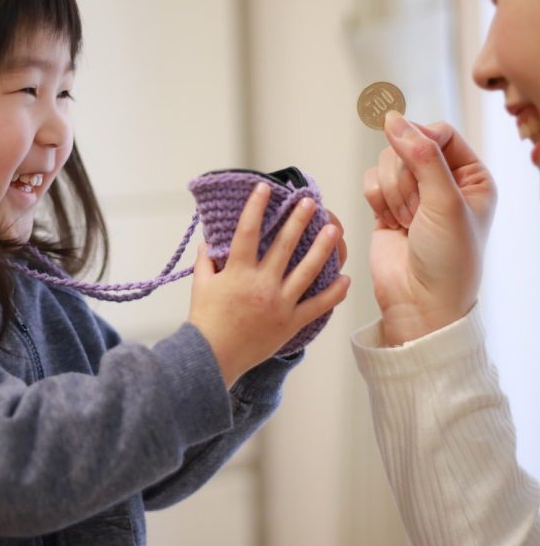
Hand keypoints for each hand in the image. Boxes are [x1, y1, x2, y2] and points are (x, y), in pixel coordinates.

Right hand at [188, 182, 349, 387]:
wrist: (214, 357)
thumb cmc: (205, 321)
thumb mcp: (201, 285)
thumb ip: (206, 261)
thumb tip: (209, 242)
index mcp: (238, 272)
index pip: (248, 231)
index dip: (256, 207)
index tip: (265, 188)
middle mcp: (261, 284)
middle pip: (284, 245)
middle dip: (298, 220)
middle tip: (310, 202)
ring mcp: (279, 303)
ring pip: (307, 271)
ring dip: (322, 248)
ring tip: (333, 230)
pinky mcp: (290, 322)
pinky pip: (317, 306)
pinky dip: (333, 294)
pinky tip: (345, 279)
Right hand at [363, 111, 496, 344]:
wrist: (420, 301)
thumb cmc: (448, 259)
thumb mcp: (444, 201)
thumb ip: (420, 155)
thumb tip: (392, 119)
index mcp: (471, 176)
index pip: (438, 133)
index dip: (419, 142)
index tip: (414, 159)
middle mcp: (442, 182)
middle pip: (406, 147)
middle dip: (404, 178)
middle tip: (417, 211)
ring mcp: (413, 194)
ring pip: (385, 163)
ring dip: (391, 192)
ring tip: (406, 222)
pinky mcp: (386, 207)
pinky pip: (370, 182)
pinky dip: (375, 200)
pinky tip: (390, 222)